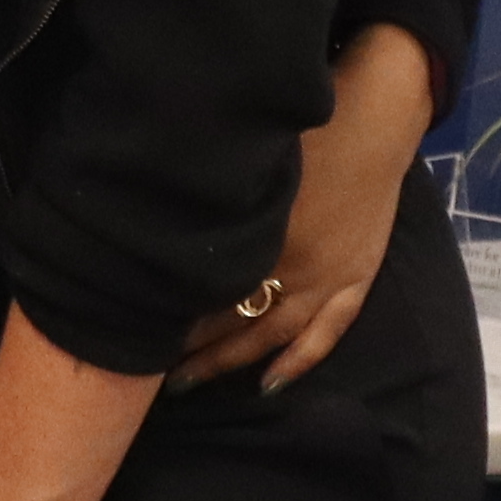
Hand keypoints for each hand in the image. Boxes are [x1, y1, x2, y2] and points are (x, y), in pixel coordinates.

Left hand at [177, 26, 435, 392]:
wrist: (375, 115)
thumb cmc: (301, 125)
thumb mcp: (239, 160)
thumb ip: (206, 202)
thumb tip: (157, 225)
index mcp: (256, 235)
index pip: (198, 288)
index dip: (161, 310)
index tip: (126, 324)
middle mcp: (289, 267)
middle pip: (229, 320)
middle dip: (187, 348)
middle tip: (145, 373)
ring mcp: (328, 278)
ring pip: (272, 337)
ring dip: (231, 364)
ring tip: (189, 384)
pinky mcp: (358, 276)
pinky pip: (326, 332)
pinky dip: (298, 361)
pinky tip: (270, 385)